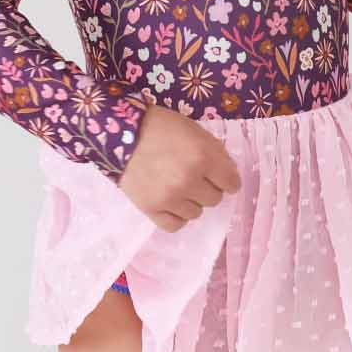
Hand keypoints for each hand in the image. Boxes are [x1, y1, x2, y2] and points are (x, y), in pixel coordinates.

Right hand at [116, 104, 241, 231]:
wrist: (119, 133)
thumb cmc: (160, 127)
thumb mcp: (194, 131)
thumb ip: (216, 151)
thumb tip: (228, 172)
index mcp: (203, 157)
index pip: (231, 183)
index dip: (227, 179)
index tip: (220, 177)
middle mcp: (189, 181)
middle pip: (214, 199)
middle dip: (208, 188)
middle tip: (194, 177)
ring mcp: (169, 198)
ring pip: (196, 213)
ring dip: (191, 201)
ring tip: (177, 186)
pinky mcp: (151, 209)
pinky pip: (175, 225)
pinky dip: (176, 216)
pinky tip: (171, 204)